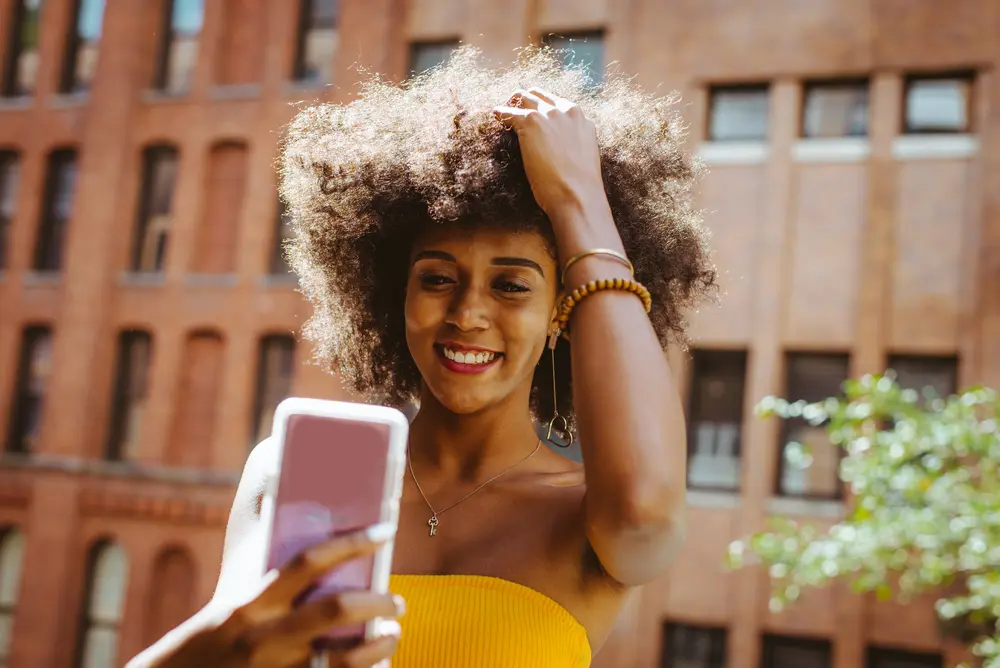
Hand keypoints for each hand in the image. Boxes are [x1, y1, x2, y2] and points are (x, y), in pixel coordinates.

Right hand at [151, 527, 402, 667]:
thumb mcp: (233, 587)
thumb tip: (272, 463)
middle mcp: (265, 638)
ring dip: (380, 644)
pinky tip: (379, 661)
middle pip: (335, 611)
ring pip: (346, 660)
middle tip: (397, 598)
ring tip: (393, 631)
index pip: (307, 562)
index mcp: (249, 603)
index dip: (351, 543)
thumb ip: (258, 535)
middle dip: (377, 600)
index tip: (385, 530)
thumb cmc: (217, 624)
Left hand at [493, 88, 607, 219]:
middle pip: (539, 95)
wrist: (577, 194)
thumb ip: (573, 142)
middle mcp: (566, 111)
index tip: (532, 113)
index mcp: (580, 119)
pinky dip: (501, 113)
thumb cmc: (579, 185)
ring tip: (503, 111)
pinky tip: (496, 115)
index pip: (556, 103)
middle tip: (514, 110)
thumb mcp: (583, 154)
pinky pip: (510, 112)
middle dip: (524, 101)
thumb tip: (561, 147)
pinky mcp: (532, 123)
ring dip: (512, 103)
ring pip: (523, 97)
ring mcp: (549, 115)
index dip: (542, 107)